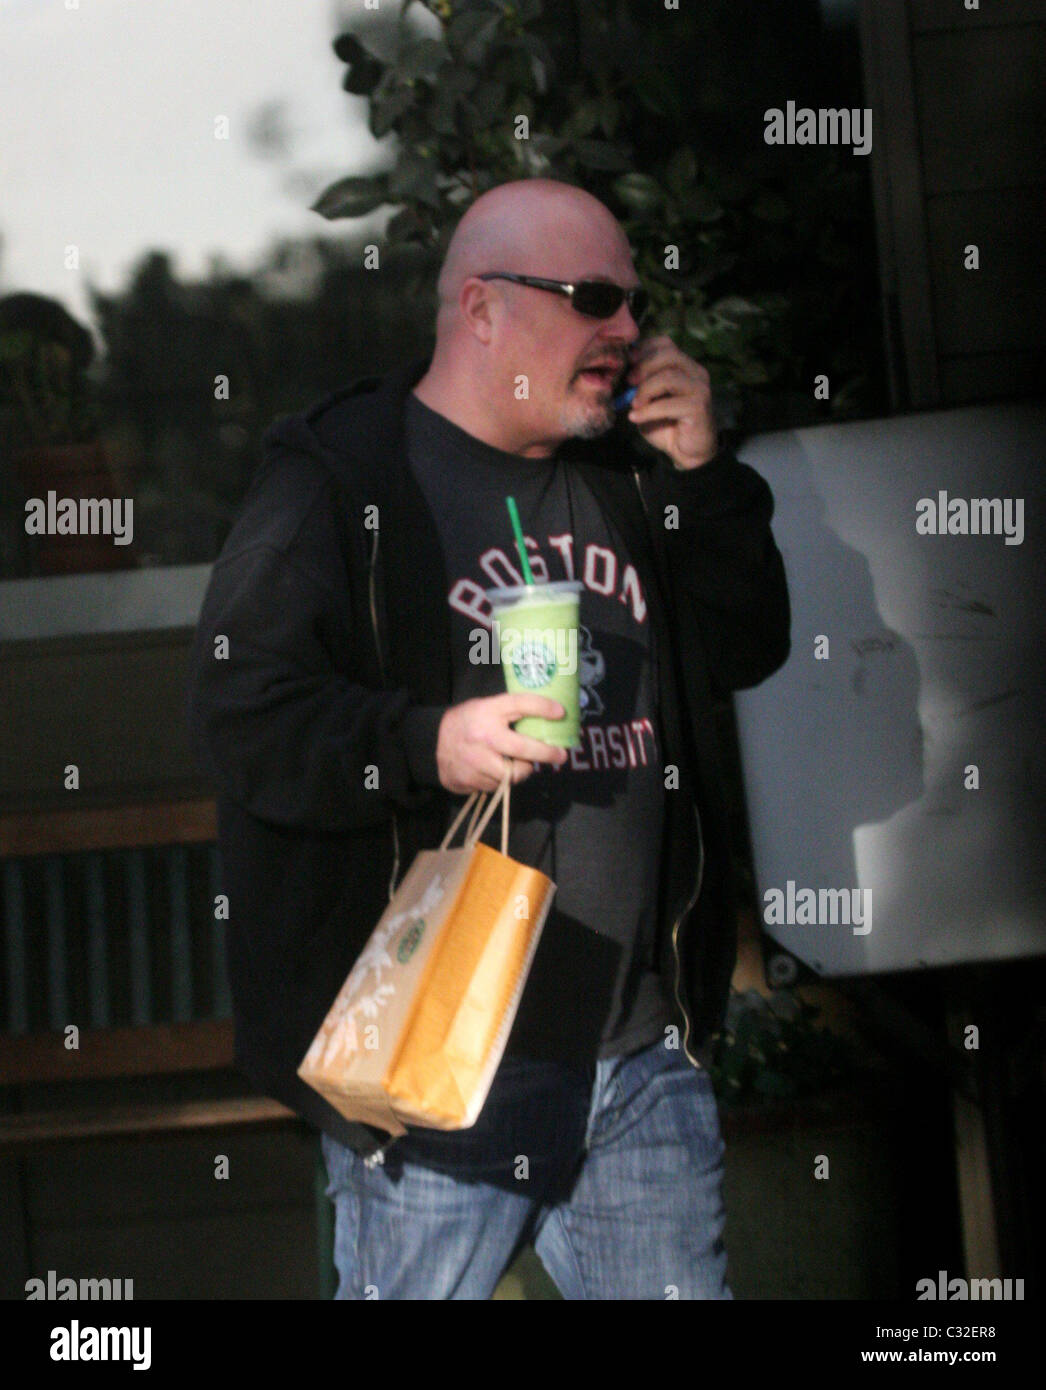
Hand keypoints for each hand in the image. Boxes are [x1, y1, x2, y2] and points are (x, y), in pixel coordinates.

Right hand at [436, 694, 568, 794]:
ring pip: (513, 774)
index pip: (520, 704)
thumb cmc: (469, 722)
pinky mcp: (469, 780)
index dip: (543, 707)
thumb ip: (509, 712)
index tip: (560, 712)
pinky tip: (494, 769)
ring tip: (516, 762)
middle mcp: (482, 736)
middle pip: (523, 750)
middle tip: (561, 756)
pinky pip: (497, 786)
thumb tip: (549, 716)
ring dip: (520, 770)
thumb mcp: (486, 707)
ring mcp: (474, 761)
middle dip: (546, 753)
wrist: (432, 743)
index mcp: (487, 711)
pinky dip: (502, 780)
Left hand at [624, 335, 717, 469]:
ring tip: (633, 404)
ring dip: (645, 390)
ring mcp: (699, 388)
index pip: (665, 343)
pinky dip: (648, 410)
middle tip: (628, 382)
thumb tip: (620, 373)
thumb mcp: (647, 400)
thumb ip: (638, 385)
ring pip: (669, 376)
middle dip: (643, 366)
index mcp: (683, 365)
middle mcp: (695, 372)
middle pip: (668, 354)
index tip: (627, 364)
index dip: (643, 349)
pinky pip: (670, 403)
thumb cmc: (665, 424)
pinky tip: (635, 417)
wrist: (685, 452)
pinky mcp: (699, 407)